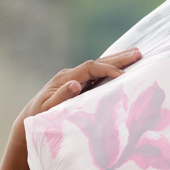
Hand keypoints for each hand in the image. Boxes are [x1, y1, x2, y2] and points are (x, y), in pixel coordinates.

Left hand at [11, 48, 143, 136]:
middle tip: (138, 54)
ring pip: (100, 65)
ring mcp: (76, 77)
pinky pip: (99, 73)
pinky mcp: (80, 83)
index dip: (107, 70)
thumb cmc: (40, 116)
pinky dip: (112, 68)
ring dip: (118, 59)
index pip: (90, 68)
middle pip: (98, 62)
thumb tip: (75, 84)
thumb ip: (61, 96)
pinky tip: (122, 64)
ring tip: (136, 53)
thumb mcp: (49, 109)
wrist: (31, 116)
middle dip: (118, 58)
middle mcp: (71, 74)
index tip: (124, 76)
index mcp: (66, 78)